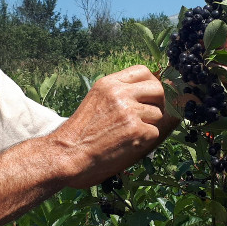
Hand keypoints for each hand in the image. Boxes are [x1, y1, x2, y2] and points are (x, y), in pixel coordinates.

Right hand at [53, 65, 176, 187]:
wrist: (69, 154)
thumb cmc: (81, 132)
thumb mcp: (96, 100)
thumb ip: (118, 92)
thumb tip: (147, 91)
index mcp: (109, 83)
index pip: (143, 71)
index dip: (151, 83)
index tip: (149, 95)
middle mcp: (120, 94)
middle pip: (157, 89)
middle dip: (157, 103)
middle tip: (147, 116)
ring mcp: (129, 112)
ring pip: (157, 113)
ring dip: (148, 125)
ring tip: (129, 133)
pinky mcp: (136, 130)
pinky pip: (154, 132)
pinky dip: (145, 140)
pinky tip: (128, 144)